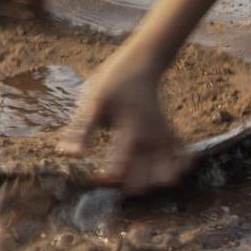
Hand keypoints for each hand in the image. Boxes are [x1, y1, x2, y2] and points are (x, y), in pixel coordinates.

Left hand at [62, 49, 182, 194]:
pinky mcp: (171, 135)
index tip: (105, 179)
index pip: (124, 162)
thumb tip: (68, 155)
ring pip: (167, 173)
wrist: (140, 65)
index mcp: (131, 130)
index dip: (114, 174)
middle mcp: (152, 137)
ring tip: (135, 184)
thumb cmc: (113, 84)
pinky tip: (169, 174)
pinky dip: (177, 168)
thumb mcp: (92, 103)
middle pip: (149, 176)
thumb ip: (80, 131)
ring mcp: (165, 137)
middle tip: (116, 185)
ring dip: (152, 183)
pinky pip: (181, 157)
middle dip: (132, 186)